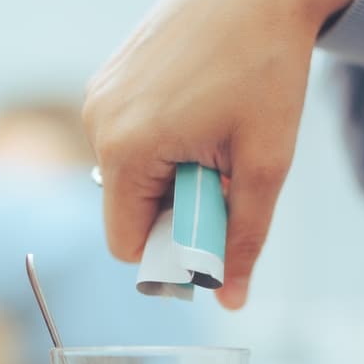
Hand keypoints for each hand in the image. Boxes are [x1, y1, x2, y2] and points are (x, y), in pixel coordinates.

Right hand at [83, 0, 356, 308]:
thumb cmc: (265, 65)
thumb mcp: (263, 163)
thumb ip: (243, 238)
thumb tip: (230, 298)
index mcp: (126, 150)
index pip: (125, 244)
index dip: (171, 252)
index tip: (213, 229)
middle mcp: (98, 122)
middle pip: (128, 209)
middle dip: (178, 208)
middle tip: (225, 172)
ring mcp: (100, 95)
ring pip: (131, 174)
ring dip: (174, 175)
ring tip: (216, 135)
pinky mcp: (111, 77)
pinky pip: (129, 137)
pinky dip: (164, 143)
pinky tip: (201, 111)